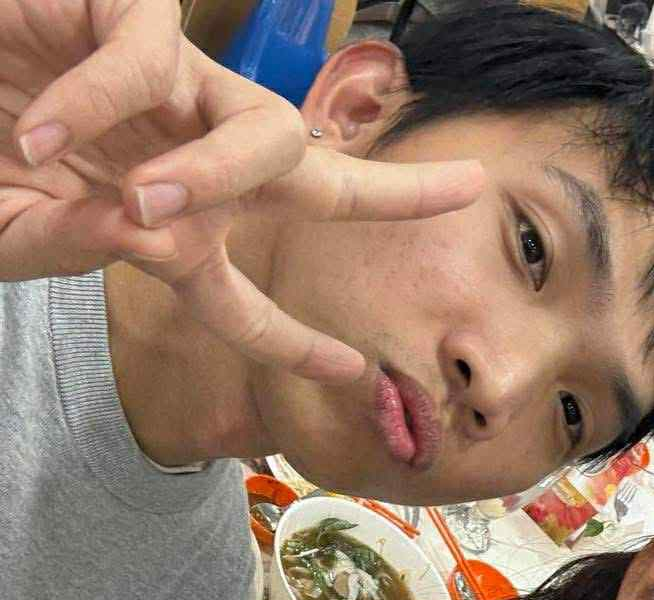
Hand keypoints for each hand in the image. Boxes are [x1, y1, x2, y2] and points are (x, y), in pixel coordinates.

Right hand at [0, 0, 484, 382]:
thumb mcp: (13, 230)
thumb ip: (74, 246)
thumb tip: (149, 237)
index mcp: (171, 228)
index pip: (244, 296)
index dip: (296, 338)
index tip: (355, 373)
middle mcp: (188, 160)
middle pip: (313, 178)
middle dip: (395, 190)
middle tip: (472, 189)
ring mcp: (166, 92)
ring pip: (255, 128)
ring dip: (214, 173)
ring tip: (144, 208)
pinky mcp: (126, 21)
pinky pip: (145, 59)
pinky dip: (96, 101)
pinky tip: (44, 131)